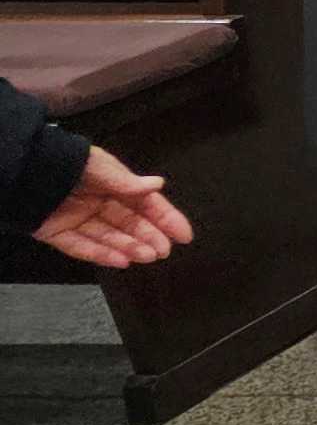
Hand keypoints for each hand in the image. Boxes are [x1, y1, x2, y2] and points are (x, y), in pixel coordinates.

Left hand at [28, 144, 189, 268]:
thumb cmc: (66, 163)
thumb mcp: (100, 167)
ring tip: (147, 256)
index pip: (145, 204)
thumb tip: (158, 185)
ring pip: (109, 238)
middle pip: (129, 224)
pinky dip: (101, 255)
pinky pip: (82, 247)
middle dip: (148, 237)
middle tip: (163, 251)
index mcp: (112, 185)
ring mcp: (78, 220)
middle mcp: (98, 204)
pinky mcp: (58, 234)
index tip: (184, 235)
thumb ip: (127, 181)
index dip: (166, 219)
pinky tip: (121, 261)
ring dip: (129, 248)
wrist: (23, 169)